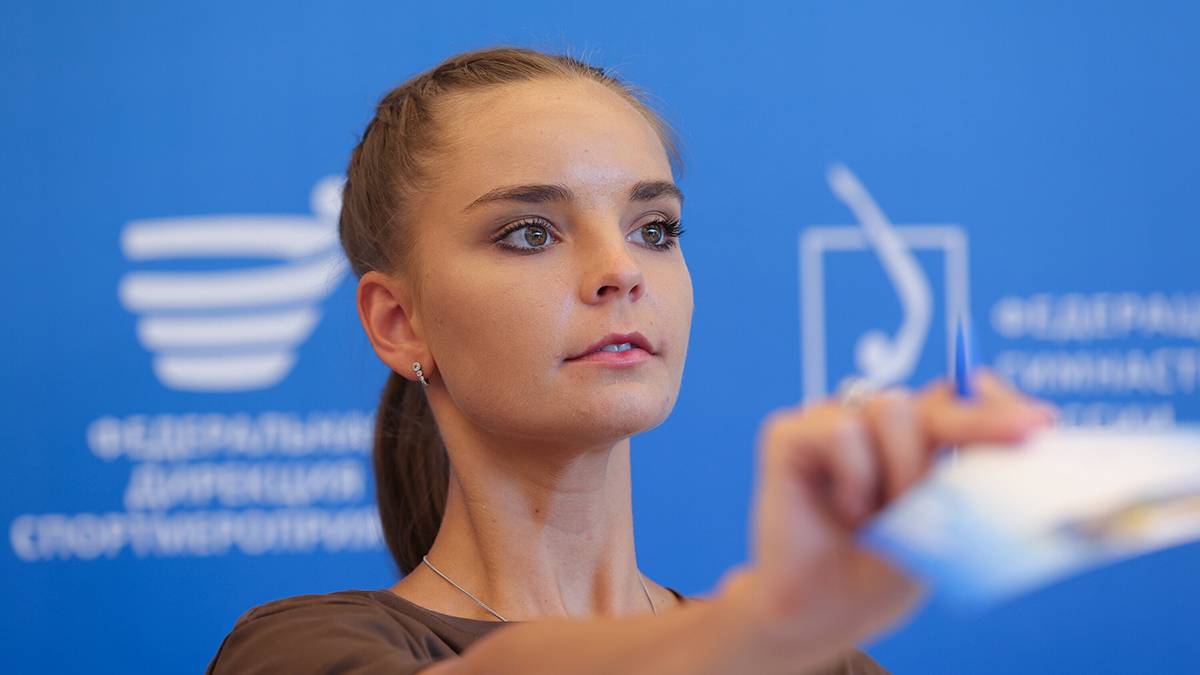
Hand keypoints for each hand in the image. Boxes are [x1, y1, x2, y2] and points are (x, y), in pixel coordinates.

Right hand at [719, 370, 1055, 669]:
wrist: (822, 610)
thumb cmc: (882, 571)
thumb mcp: (944, 529)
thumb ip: (968, 481)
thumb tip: (1019, 440)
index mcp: (915, 439)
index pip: (962, 398)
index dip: (998, 404)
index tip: (1041, 425)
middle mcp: (875, 422)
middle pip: (936, 399)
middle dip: (980, 421)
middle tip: (1025, 433)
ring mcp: (833, 422)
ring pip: (890, 410)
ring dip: (903, 471)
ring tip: (885, 520)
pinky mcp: (790, 434)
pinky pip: (842, 431)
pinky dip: (855, 475)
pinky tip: (849, 510)